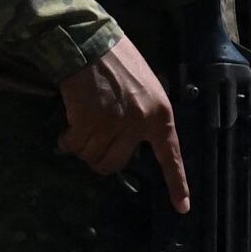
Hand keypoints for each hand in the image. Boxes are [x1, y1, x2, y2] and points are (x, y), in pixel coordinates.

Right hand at [59, 37, 187, 208]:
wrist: (91, 43)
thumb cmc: (120, 62)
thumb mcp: (147, 89)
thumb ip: (146, 117)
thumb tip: (133, 145)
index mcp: (160, 116)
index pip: (171, 156)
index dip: (176, 184)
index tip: (182, 208)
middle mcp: (140, 124)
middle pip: (116, 164)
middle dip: (100, 159)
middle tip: (93, 142)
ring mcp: (114, 124)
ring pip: (93, 157)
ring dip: (82, 148)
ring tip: (81, 126)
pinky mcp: (88, 122)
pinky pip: (75, 146)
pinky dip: (67, 141)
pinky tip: (68, 127)